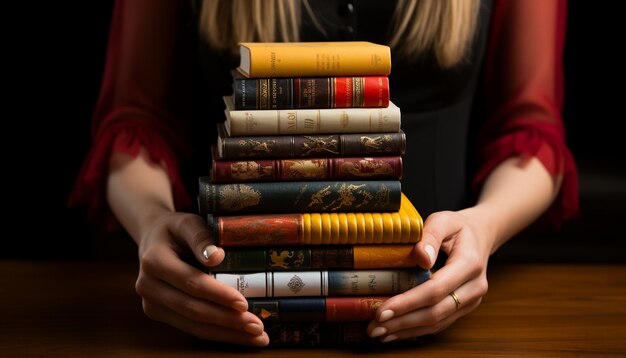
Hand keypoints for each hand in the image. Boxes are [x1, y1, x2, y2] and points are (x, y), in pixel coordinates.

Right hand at [134, 211, 268, 345]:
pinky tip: (240, 336)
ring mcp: (151, 304)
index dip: (218, 295)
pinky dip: (218, 333)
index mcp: (154, 261)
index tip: (244, 303)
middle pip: (192, 309)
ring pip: (192, 325)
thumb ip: (200, 237)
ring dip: (226, 334)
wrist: (152, 239)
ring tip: (256, 337)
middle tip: (257, 327)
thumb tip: (217, 256)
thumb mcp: (187, 222)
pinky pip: (191, 328)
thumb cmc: (175, 230)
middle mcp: (148, 286)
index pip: (191, 282)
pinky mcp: (159, 314)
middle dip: (227, 320)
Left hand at [367, 208, 492, 341]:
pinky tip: (395, 332)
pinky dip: (416, 330)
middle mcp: (474, 287)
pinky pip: (440, 323)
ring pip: (437, 322)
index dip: (408, 302)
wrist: (481, 235)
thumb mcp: (444, 220)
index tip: (382, 310)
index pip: (436, 289)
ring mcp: (471, 300)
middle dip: (402, 322)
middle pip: (435, 312)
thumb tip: (421, 257)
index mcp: (469, 263)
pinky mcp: (464, 307)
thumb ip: (431, 235)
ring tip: (379, 332)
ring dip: (407, 330)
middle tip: (374, 327)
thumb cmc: (458, 227)